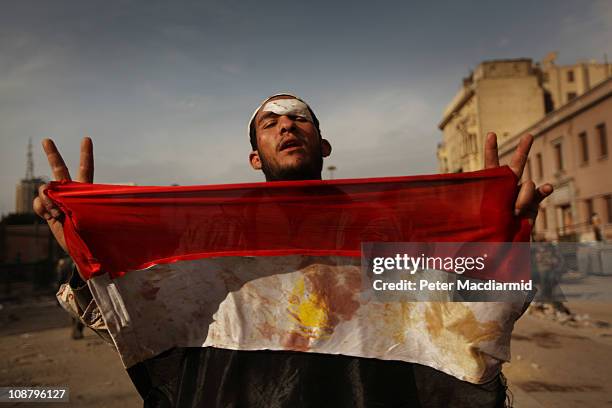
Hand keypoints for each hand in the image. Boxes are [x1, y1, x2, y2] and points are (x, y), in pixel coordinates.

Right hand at [33, 137, 93, 253]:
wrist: (83, 251)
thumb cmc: (95, 235)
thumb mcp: (91, 215)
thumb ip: (72, 200)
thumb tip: (48, 192)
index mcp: (86, 191)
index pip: (87, 169)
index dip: (86, 154)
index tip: (86, 139)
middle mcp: (71, 193)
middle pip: (60, 170)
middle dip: (52, 154)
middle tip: (46, 139)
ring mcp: (58, 201)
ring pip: (44, 188)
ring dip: (48, 199)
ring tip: (58, 213)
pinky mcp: (48, 211)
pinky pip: (38, 202)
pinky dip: (42, 208)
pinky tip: (50, 217)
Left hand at [484, 132, 552, 225]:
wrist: (502, 241)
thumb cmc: (488, 225)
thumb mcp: (488, 213)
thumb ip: (503, 199)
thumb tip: (517, 196)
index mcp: (492, 185)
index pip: (491, 164)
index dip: (491, 150)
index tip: (492, 134)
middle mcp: (509, 185)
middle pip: (517, 164)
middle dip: (523, 149)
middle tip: (529, 135)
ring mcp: (522, 193)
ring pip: (527, 186)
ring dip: (522, 199)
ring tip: (513, 212)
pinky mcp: (534, 203)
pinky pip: (540, 193)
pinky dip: (544, 190)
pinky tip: (548, 188)